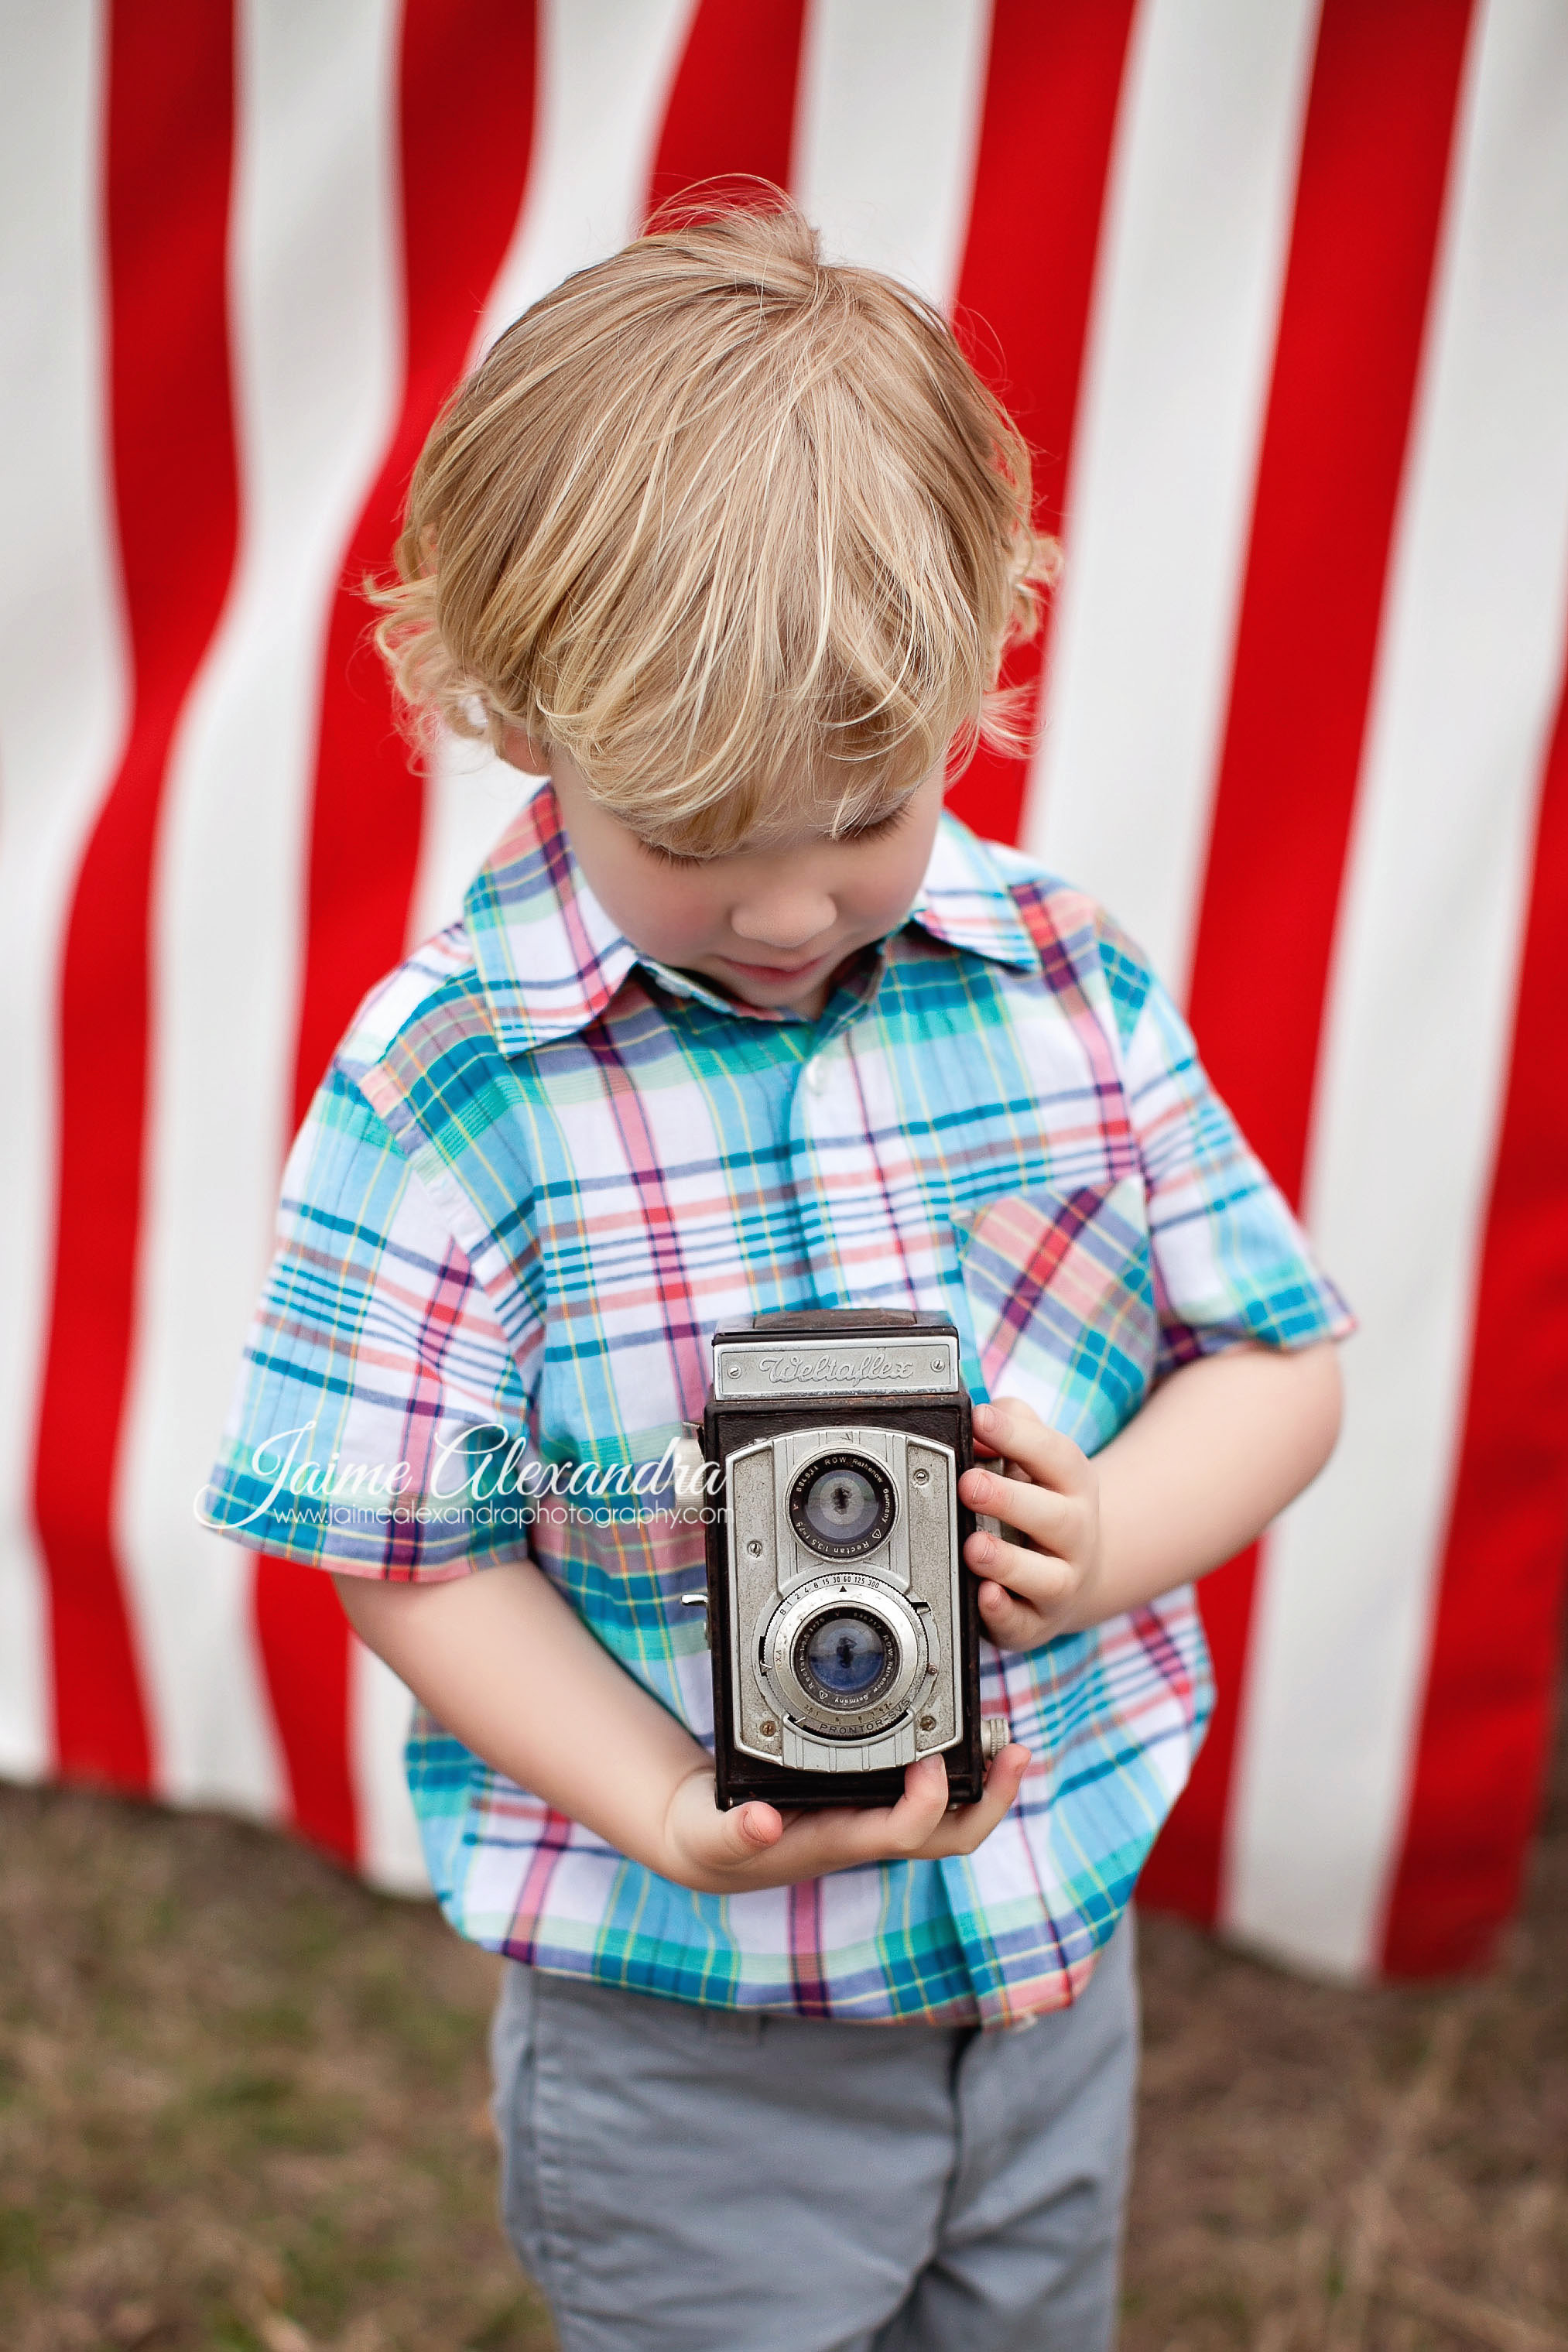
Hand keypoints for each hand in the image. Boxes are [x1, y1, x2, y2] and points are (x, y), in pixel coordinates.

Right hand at [657, 1745, 1030, 1896]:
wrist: (711, 1847)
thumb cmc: (714, 1839)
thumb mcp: (711, 1834)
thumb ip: (734, 1830)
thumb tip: (761, 1823)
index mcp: (836, 1841)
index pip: (901, 1834)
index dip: (927, 1804)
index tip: (932, 1763)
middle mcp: (865, 1833)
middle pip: (949, 1836)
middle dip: (990, 1801)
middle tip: (1016, 1751)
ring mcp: (871, 1818)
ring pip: (948, 1817)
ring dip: (984, 1784)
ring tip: (1010, 1742)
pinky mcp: (867, 1796)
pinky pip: (928, 1792)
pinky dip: (957, 1768)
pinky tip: (967, 1734)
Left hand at [958, 1397, 1102, 1647]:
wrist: (1078, 1571)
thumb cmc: (1043, 1502)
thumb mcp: (1036, 1458)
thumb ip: (1010, 1428)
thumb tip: (979, 1422)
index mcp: (1074, 1485)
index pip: (1055, 1456)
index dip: (1018, 1436)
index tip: (981, 1419)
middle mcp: (1076, 1534)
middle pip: (1055, 1518)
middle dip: (1009, 1500)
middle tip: (969, 1485)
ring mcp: (1062, 1581)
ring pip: (1045, 1578)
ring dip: (1007, 1562)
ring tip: (974, 1546)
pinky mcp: (1037, 1622)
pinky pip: (1023, 1622)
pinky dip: (1003, 1612)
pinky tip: (983, 1596)